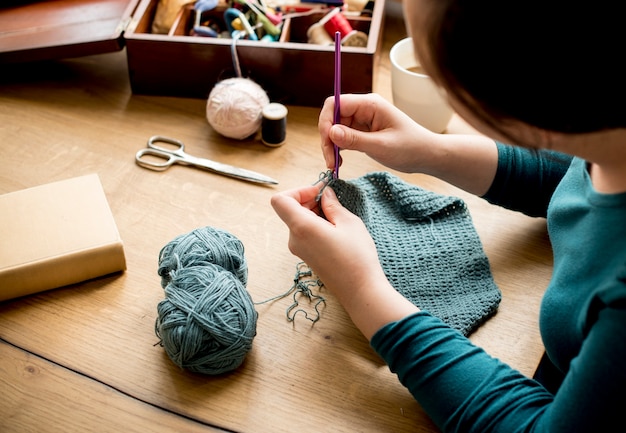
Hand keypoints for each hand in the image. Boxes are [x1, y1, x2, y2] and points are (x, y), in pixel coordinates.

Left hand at [271, 184, 418, 338]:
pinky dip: (316, 224)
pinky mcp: (306, 256)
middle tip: (332, 200)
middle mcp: (294, 239)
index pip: (280, 200)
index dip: (298, 190)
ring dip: (314, 212)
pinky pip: (304, 233)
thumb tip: (325, 194)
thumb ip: (333, 205)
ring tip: (337, 215)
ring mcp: (298, 249)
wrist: (360, 290)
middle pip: (289, 209)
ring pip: (298, 221)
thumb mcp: (349, 223)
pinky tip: (336, 229)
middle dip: (308, 199)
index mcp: (301, 227)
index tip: (318, 192)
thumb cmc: (357, 257)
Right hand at [319, 93, 440, 173]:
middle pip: (333, 117)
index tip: (327, 142)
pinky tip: (340, 161)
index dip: (326, 121)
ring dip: (331, 145)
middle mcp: (364, 109)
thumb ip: (354, 139)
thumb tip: (330, 132)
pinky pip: (343, 136)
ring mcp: (363, 120)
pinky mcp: (362, 131)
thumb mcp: (381, 146)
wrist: (426, 155)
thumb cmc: (410, 148)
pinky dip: (338, 148)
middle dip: (327, 138)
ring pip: (335, 128)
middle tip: (330, 161)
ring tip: (335, 164)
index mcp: (370, 104)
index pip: (336, 103)